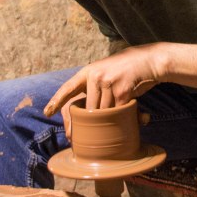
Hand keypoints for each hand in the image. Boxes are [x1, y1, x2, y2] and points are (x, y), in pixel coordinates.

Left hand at [44, 45, 161, 115]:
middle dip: (89, 125)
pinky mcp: (122, 90)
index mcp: (88, 72)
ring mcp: (108, 82)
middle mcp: (95, 76)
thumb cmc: (125, 71)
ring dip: (111, 120)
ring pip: (103, 112)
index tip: (47, 112)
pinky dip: (125, 117)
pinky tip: (134, 115)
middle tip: (87, 136)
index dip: (56, 100)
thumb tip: (84, 114)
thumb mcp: (105, 73)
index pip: (68, 88)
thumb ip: (94, 88)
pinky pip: (118, 112)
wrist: (149, 60)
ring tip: (118, 121)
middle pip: (88, 109)